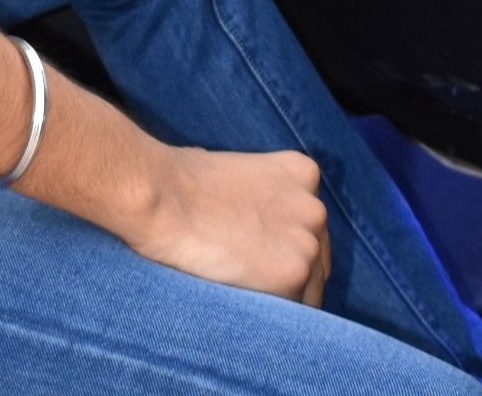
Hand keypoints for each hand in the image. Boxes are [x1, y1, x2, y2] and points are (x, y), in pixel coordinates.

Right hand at [127, 144, 331, 305]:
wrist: (165, 196)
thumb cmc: (183, 181)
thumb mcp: (235, 169)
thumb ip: (259, 192)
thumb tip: (250, 211)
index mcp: (302, 173)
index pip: (310, 226)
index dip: (286, 245)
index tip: (262, 255)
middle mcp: (315, 207)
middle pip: (316, 260)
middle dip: (288, 271)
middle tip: (249, 277)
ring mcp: (308, 242)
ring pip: (307, 291)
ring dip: (280, 296)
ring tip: (240, 288)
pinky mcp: (293, 275)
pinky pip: (290, 311)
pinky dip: (268, 311)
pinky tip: (238, 296)